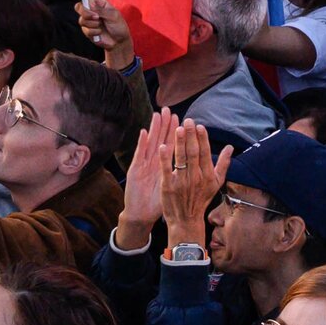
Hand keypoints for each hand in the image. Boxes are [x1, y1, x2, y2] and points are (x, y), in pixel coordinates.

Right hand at [76, 0, 133, 70]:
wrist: (119, 42)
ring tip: (101, 26)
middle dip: (86, 13)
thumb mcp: (113, 16)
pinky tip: (100, 32)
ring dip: (93, 24)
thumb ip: (101, 9)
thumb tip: (90, 1)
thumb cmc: (118, 26)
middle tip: (96, 17)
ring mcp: (89, 21)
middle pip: (79, 7)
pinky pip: (85, 30)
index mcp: (99, 3)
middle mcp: (92, 11)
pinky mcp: (87, 30)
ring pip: (82, 20)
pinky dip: (94, 32)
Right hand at [116, 109, 178, 249]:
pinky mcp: (135, 170)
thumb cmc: (156, 201)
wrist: (141, 214)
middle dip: (164, 125)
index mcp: (162, 165)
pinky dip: (142, 143)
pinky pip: (140, 155)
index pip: (170, 145)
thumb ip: (176, 173)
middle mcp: (152, 162)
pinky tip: (144, 132)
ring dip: (153, 129)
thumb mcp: (169, 185)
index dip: (176, 133)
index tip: (182, 119)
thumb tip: (190, 164)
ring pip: (150, 143)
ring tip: (157, 114)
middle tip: (169, 110)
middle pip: (160, 140)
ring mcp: (143, 165)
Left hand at [159, 120, 232, 253]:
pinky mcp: (168, 186)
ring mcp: (182, 182)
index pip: (204, 153)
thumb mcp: (216, 183)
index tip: (199, 126)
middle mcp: (196, 178)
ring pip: (181, 159)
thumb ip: (223, 164)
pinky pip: (167, 170)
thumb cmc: (201, 199)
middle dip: (190, 136)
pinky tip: (163, 146)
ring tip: (177, 128)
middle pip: (193, 153)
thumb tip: (230, 147)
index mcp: (207, 176)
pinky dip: (165, 158)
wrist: (187, 220)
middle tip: (187, 121)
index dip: (202, 139)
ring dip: (179, 143)